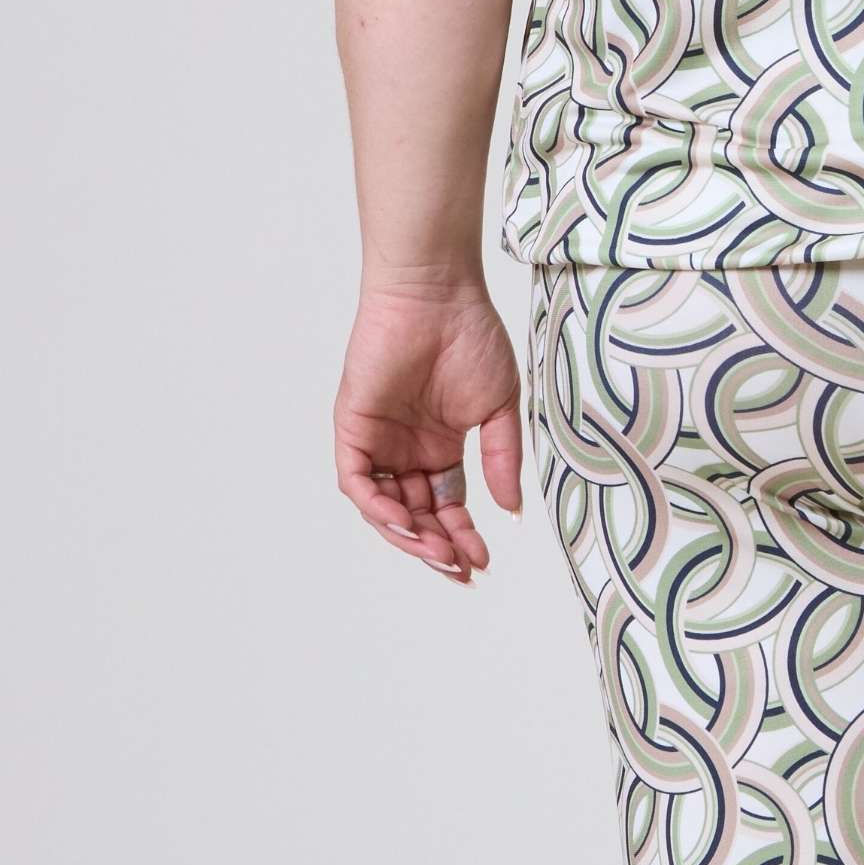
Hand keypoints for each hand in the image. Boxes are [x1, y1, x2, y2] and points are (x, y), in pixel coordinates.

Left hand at [334, 280, 522, 584]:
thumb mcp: (499, 408)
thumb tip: (510, 510)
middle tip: (462, 569)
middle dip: (437, 546)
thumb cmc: (472, 338)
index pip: (447, 507)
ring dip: (409, 536)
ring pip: (385, 507)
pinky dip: (377, 507)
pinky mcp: (353, 428)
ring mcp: (379, 441)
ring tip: (439, 554)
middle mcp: (406, 451)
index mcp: (440, 448)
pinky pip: (358, 482)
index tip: (482, 562)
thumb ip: (501, 460)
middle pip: (417, 515)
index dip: (462, 537)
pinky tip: (406, 524)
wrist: (437, 295)